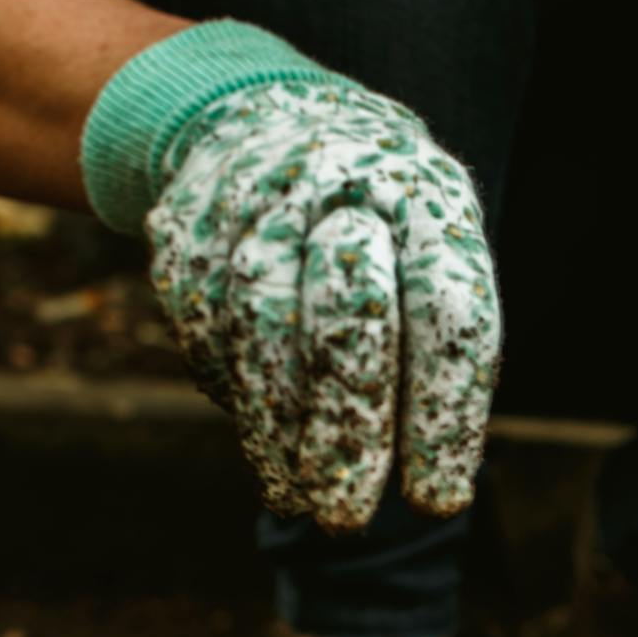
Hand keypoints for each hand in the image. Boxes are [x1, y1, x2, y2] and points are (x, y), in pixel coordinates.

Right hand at [147, 80, 499, 530]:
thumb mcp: (429, 254)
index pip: (451, 319)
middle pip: (348, 319)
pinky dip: (234, 394)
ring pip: (261, 328)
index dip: (445, 418)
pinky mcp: (186, 224)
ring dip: (277, 431)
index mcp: (429, 198)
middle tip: (347, 519)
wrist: (266, 117)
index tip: (437, 502)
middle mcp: (343, 183)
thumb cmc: (380, 223)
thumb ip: (434, 347)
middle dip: (348, 432)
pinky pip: (205, 326)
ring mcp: (255, 196)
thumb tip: (431, 483)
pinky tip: (261, 440)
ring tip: (299, 499)